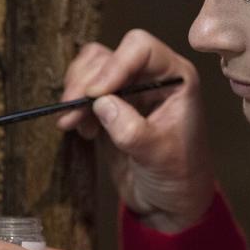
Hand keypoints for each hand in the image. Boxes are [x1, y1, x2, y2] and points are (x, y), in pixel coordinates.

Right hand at [57, 29, 215, 232]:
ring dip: (76, 91)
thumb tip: (101, 103)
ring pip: (92, 67)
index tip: (94, 95)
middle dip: (86, 81)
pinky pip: (84, 88)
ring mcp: (130, 89)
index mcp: (175, 78)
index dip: (114, 65)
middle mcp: (152, 76)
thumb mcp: (158, 155)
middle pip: (109, 56)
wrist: (170, 201)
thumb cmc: (178, 176)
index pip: (140, 48)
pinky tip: (82, 130)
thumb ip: (131, 129)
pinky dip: (75, 105)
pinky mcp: (110, 105)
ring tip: (73, 122)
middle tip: (71, 110)